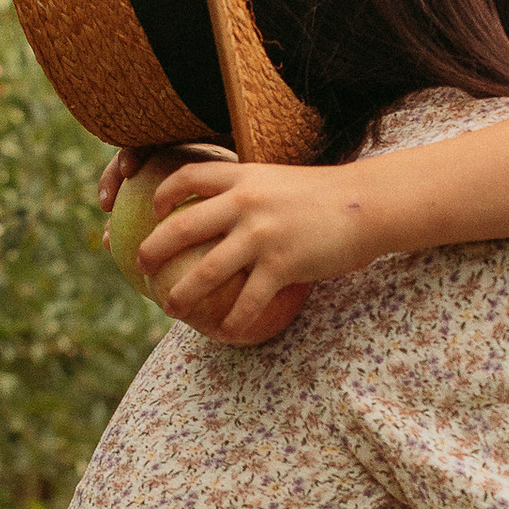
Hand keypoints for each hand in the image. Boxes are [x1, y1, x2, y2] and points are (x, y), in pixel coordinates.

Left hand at [139, 154, 381, 339]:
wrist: (369, 205)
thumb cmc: (327, 197)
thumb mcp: (281, 181)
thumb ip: (251, 192)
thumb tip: (227, 211)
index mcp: (244, 177)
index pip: (188, 176)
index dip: (163, 194)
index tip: (152, 211)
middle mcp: (246, 203)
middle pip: (182, 228)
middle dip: (152, 250)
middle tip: (140, 267)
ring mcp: (262, 235)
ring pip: (205, 271)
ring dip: (181, 295)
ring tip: (170, 308)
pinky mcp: (282, 265)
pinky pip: (246, 301)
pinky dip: (232, 321)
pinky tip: (224, 332)